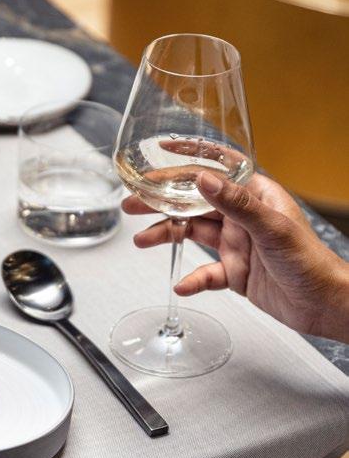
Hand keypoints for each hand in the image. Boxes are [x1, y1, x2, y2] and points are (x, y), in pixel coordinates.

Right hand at [123, 171, 348, 342]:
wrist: (324, 305)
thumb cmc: (310, 261)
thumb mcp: (271, 227)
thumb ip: (235, 203)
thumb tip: (203, 179)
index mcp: (253, 196)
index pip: (216, 170)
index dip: (188, 159)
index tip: (161, 152)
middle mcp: (241, 217)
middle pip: (193, 203)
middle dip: (162, 203)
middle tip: (133, 203)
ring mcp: (236, 243)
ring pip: (192, 234)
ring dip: (167, 236)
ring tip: (142, 240)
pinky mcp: (234, 271)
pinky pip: (205, 272)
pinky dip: (192, 277)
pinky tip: (181, 283)